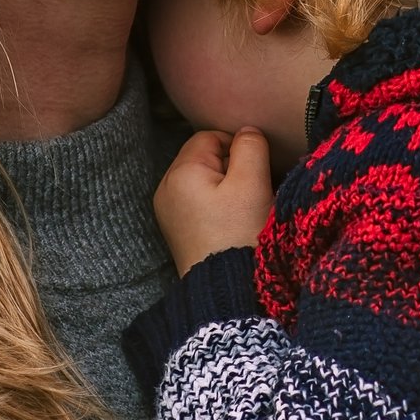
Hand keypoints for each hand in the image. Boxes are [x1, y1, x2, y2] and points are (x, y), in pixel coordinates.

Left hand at [153, 128, 274, 274]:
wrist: (227, 288)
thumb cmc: (240, 234)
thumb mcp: (252, 183)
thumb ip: (250, 146)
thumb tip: (247, 131)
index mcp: (180, 172)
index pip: (209, 137)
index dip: (237, 148)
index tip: (254, 173)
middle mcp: (165, 188)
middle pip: (202, 158)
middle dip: (229, 168)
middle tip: (250, 193)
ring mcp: (168, 211)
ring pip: (202, 180)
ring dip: (224, 187)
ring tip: (241, 210)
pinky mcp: (176, 229)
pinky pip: (197, 201)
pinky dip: (215, 204)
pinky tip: (229, 222)